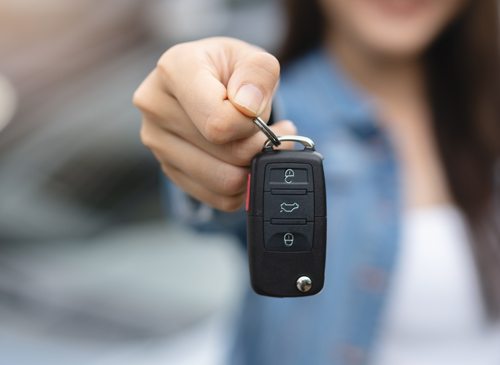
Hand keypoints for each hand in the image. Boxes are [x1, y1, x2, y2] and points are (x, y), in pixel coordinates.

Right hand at [133, 37, 296, 210]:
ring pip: (223, 181)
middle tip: (274, 134)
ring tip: (261, 146)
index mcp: (175, 70)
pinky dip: (241, 186)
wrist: (208, 82)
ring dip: (252, 168)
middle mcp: (156, 106)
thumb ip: (260, 73)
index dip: (252, 125)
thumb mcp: (254, 58)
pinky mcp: (168, 168)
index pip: (219, 122)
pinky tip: (245, 161)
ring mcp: (157, 142)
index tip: (259, 113)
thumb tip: (248, 107)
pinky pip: (217, 197)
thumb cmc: (231, 71)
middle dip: (259, 147)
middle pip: (225, 154)